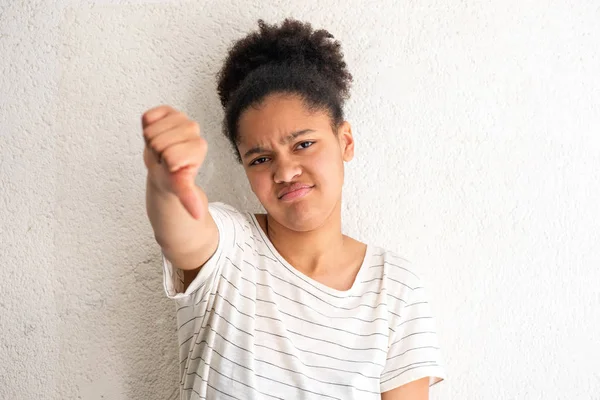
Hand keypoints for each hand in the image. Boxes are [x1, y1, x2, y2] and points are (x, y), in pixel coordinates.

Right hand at [142, 105, 206, 219]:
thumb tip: (198, 215)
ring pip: (151, 131)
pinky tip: (155, 133)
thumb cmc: (172, 175)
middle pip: (159, 142)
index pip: (172, 156)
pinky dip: (146, 127)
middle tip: (163, 158)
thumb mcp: (180, 188)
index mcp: (199, 147)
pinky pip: (148, 117)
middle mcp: (193, 129)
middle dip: (157, 154)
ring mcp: (180, 118)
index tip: (171, 167)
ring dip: (151, 143)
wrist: (164, 164)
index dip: (166, 165)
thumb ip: (188, 198)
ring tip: (159, 149)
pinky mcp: (167, 110)